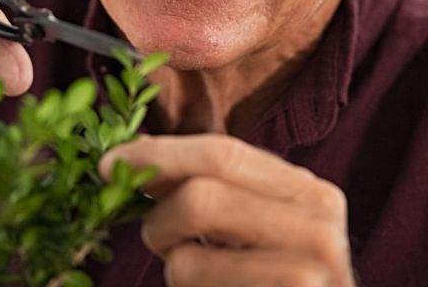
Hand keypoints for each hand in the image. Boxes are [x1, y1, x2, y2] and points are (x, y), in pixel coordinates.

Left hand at [99, 135, 354, 286]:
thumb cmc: (276, 282)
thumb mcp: (257, 226)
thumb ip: (215, 188)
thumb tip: (134, 152)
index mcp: (312, 194)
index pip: (224, 154)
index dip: (160, 154)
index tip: (109, 162)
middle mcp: (318, 230)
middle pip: (200, 199)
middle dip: (159, 221)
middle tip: (162, 242)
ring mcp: (307, 278)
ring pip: (186, 261)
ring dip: (174, 271)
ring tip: (202, 279)